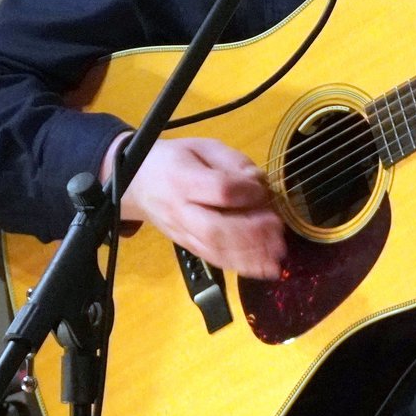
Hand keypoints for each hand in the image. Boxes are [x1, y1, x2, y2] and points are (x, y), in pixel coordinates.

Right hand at [103, 135, 285, 278]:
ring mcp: (182, 233)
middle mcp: (180, 211)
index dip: (247, 192)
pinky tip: (263, 269)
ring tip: (277, 254)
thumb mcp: (203, 146)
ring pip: (215, 250)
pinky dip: (241, 267)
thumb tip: (258, 181)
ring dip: (250, 256)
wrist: (137, 183)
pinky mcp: (188, 247)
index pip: (219, 190)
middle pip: (216, 229)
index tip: (264, 190)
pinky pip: (214, 260)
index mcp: (183, 178)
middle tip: (278, 230)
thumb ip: (232, 161)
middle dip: (252, 233)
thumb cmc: (175, 160)